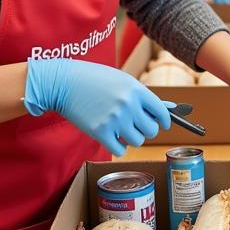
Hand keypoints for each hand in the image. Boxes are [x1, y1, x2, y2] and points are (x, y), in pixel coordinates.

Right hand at [24, 58, 171, 155]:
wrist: (63, 82)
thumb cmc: (94, 79)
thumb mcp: (122, 81)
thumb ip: (142, 96)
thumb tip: (166, 109)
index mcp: (136, 90)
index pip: (161, 112)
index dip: (165, 121)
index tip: (164, 124)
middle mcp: (128, 105)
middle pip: (151, 130)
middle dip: (146, 130)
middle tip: (137, 126)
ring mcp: (114, 120)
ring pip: (137, 141)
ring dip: (131, 138)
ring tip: (122, 129)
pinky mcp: (100, 132)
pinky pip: (120, 150)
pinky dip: (118, 147)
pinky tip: (113, 138)